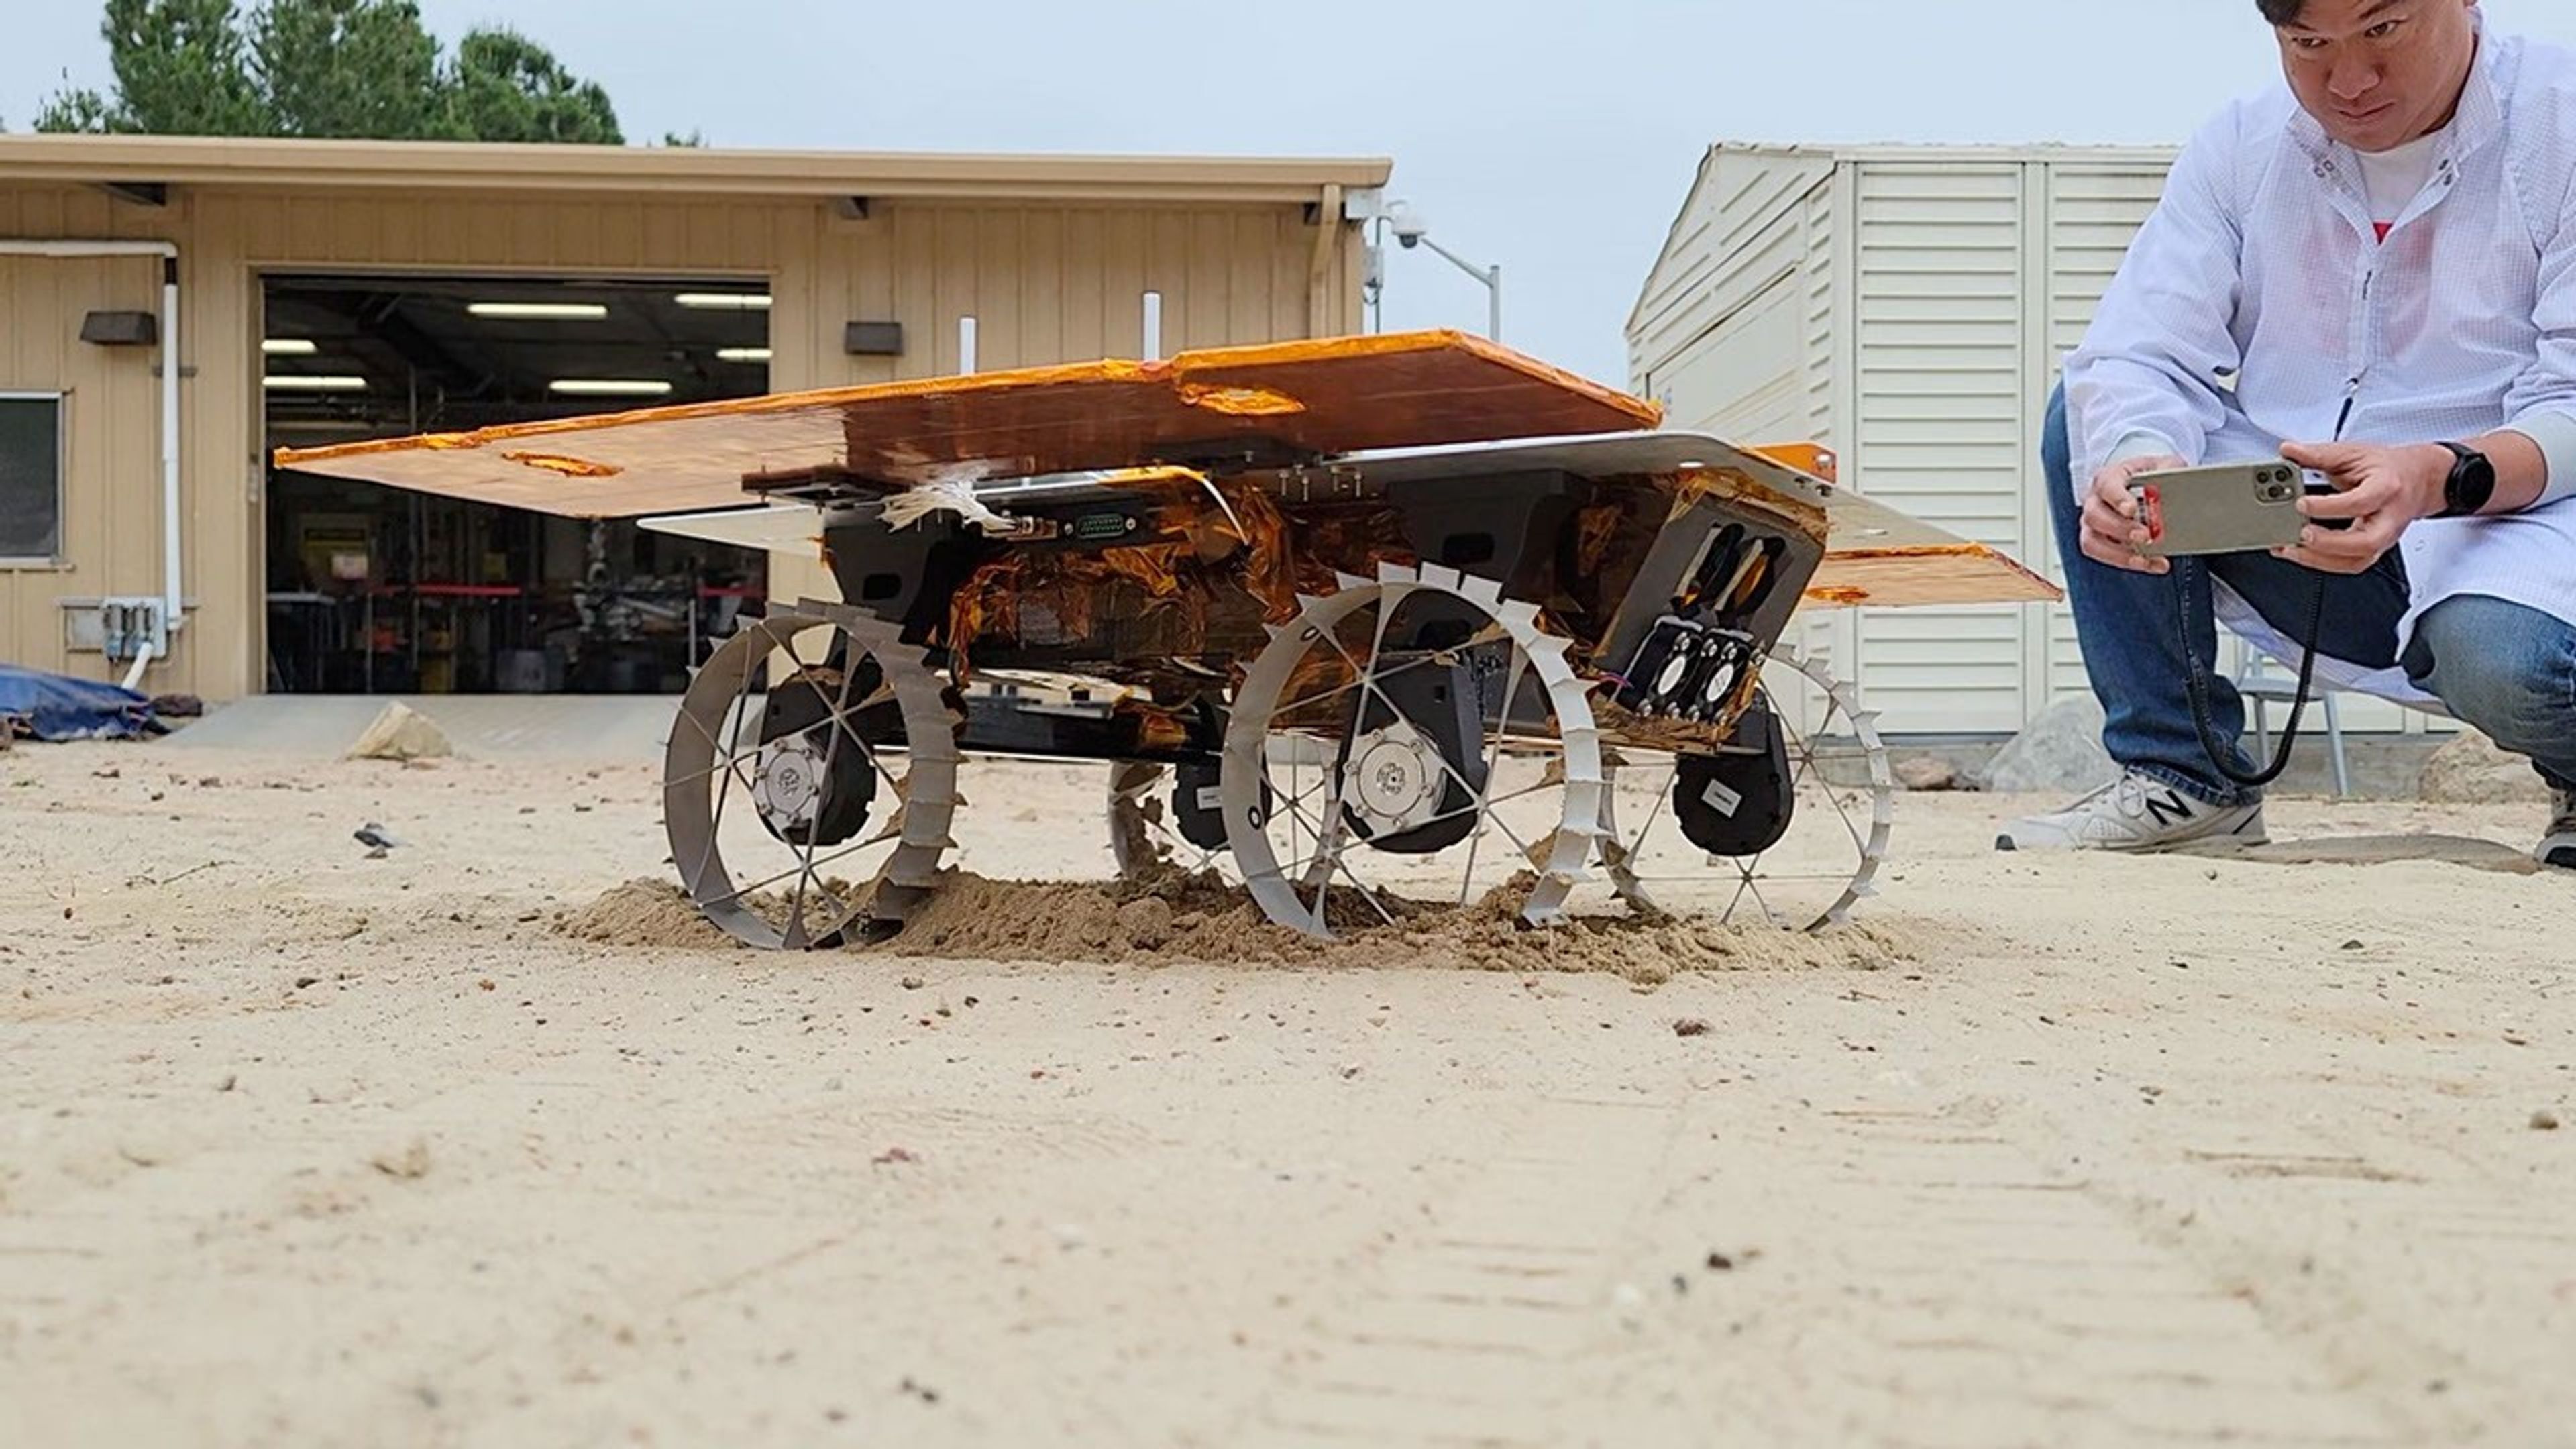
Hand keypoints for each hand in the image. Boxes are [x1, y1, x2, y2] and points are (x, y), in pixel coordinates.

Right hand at [2079, 454, 2185, 574]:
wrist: (2147, 488)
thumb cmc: (2151, 476)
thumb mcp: (2164, 466)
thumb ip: (2169, 471)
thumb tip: (2177, 482)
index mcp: (2108, 477)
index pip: (2106, 485)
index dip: (2117, 498)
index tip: (2131, 509)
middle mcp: (2094, 501)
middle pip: (2095, 516)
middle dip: (2120, 529)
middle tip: (2144, 536)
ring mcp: (2092, 523)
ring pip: (2092, 541)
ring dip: (2119, 553)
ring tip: (2144, 559)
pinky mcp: (2099, 542)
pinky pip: (2106, 557)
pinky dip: (2130, 562)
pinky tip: (2153, 563)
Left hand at [2275, 441, 2447, 572]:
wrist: (2418, 481)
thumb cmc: (2388, 469)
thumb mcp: (2355, 453)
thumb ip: (2320, 454)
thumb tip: (2289, 450)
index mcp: (2386, 487)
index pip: (2360, 502)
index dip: (2328, 506)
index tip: (2301, 503)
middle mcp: (2388, 518)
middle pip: (2365, 542)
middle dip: (2327, 542)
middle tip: (2299, 534)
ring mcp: (2383, 538)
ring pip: (2356, 560)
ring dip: (2318, 559)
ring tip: (2288, 548)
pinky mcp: (2373, 550)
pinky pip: (2349, 564)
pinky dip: (2321, 563)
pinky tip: (2298, 553)